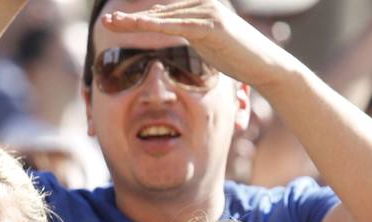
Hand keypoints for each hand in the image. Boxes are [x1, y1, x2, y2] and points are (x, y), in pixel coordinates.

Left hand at [99, 0, 282, 85]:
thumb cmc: (238, 58)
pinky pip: (178, 26)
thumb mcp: (208, 46)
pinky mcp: (213, 25)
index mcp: (198, 9)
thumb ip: (191, 37)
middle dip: (131, 18)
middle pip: (158, 11)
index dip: (138, 17)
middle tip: (106, 21)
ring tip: (113, 24)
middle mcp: (201, 5)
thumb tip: (177, 41)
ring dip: (136, 21)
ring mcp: (207, 12)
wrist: (265, 65)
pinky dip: (157, 26)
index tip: (116, 22)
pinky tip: (138, 27)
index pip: (162, 12)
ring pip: (164, 17)